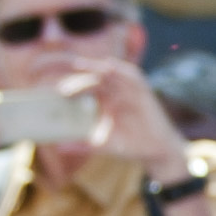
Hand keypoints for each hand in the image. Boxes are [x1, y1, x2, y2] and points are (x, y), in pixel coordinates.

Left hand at [69, 61, 196, 183]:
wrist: (156, 150)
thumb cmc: (131, 145)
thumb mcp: (104, 145)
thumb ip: (82, 145)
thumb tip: (59, 147)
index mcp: (107, 102)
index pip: (88, 88)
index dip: (75, 88)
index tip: (61, 94)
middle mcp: (118, 93)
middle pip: (97, 78)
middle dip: (81, 78)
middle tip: (66, 86)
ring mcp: (131, 91)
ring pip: (113, 73)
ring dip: (98, 66)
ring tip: (80, 64)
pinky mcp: (144, 92)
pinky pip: (134, 77)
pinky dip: (122, 70)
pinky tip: (110, 66)